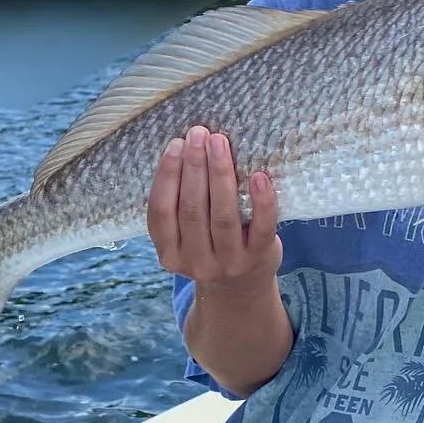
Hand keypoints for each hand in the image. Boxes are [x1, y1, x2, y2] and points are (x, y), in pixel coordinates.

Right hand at [147, 125, 281, 288]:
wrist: (242, 288)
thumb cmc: (210, 246)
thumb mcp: (186, 236)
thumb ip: (181, 204)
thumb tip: (186, 147)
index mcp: (170, 254)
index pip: (161, 212)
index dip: (167, 176)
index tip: (176, 144)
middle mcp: (196, 263)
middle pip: (191, 210)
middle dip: (194, 167)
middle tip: (198, 134)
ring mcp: (229, 263)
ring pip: (223, 216)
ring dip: (220, 175)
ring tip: (219, 143)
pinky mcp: (259, 257)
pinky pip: (261, 228)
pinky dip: (262, 201)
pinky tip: (259, 176)